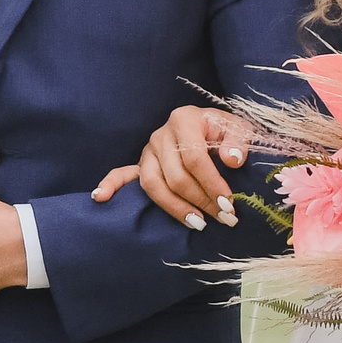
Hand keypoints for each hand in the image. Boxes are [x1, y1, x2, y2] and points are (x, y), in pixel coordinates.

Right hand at [92, 106, 252, 230]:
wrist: (213, 128)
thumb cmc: (226, 131)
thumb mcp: (240, 129)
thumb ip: (238, 142)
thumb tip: (232, 160)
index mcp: (184, 119)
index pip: (194, 158)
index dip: (212, 183)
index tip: (229, 204)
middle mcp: (161, 134)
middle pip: (175, 176)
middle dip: (201, 201)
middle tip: (224, 218)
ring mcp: (148, 151)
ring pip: (153, 184)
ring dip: (175, 207)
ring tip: (198, 223)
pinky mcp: (141, 164)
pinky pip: (121, 174)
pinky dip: (110, 185)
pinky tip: (100, 197)